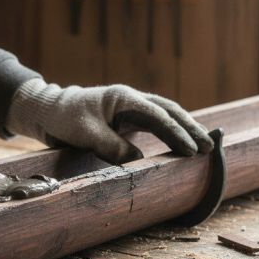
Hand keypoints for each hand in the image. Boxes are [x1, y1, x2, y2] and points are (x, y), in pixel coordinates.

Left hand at [5, 79, 213, 162]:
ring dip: (186, 129)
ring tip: (205, 145)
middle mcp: (132, 99)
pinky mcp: (129, 119)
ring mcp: (132, 108)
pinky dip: (173, 132)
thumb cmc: (64, 119)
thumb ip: (111, 146)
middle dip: (191, 128)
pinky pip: (157, 123)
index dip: (176, 133)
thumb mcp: (85, 134)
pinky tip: (185, 143)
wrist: (49, 111)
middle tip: (209, 146)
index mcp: (123, 98)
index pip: (158, 116)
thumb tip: (137, 159)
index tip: (190, 150)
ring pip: (167, 115)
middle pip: (170, 111)